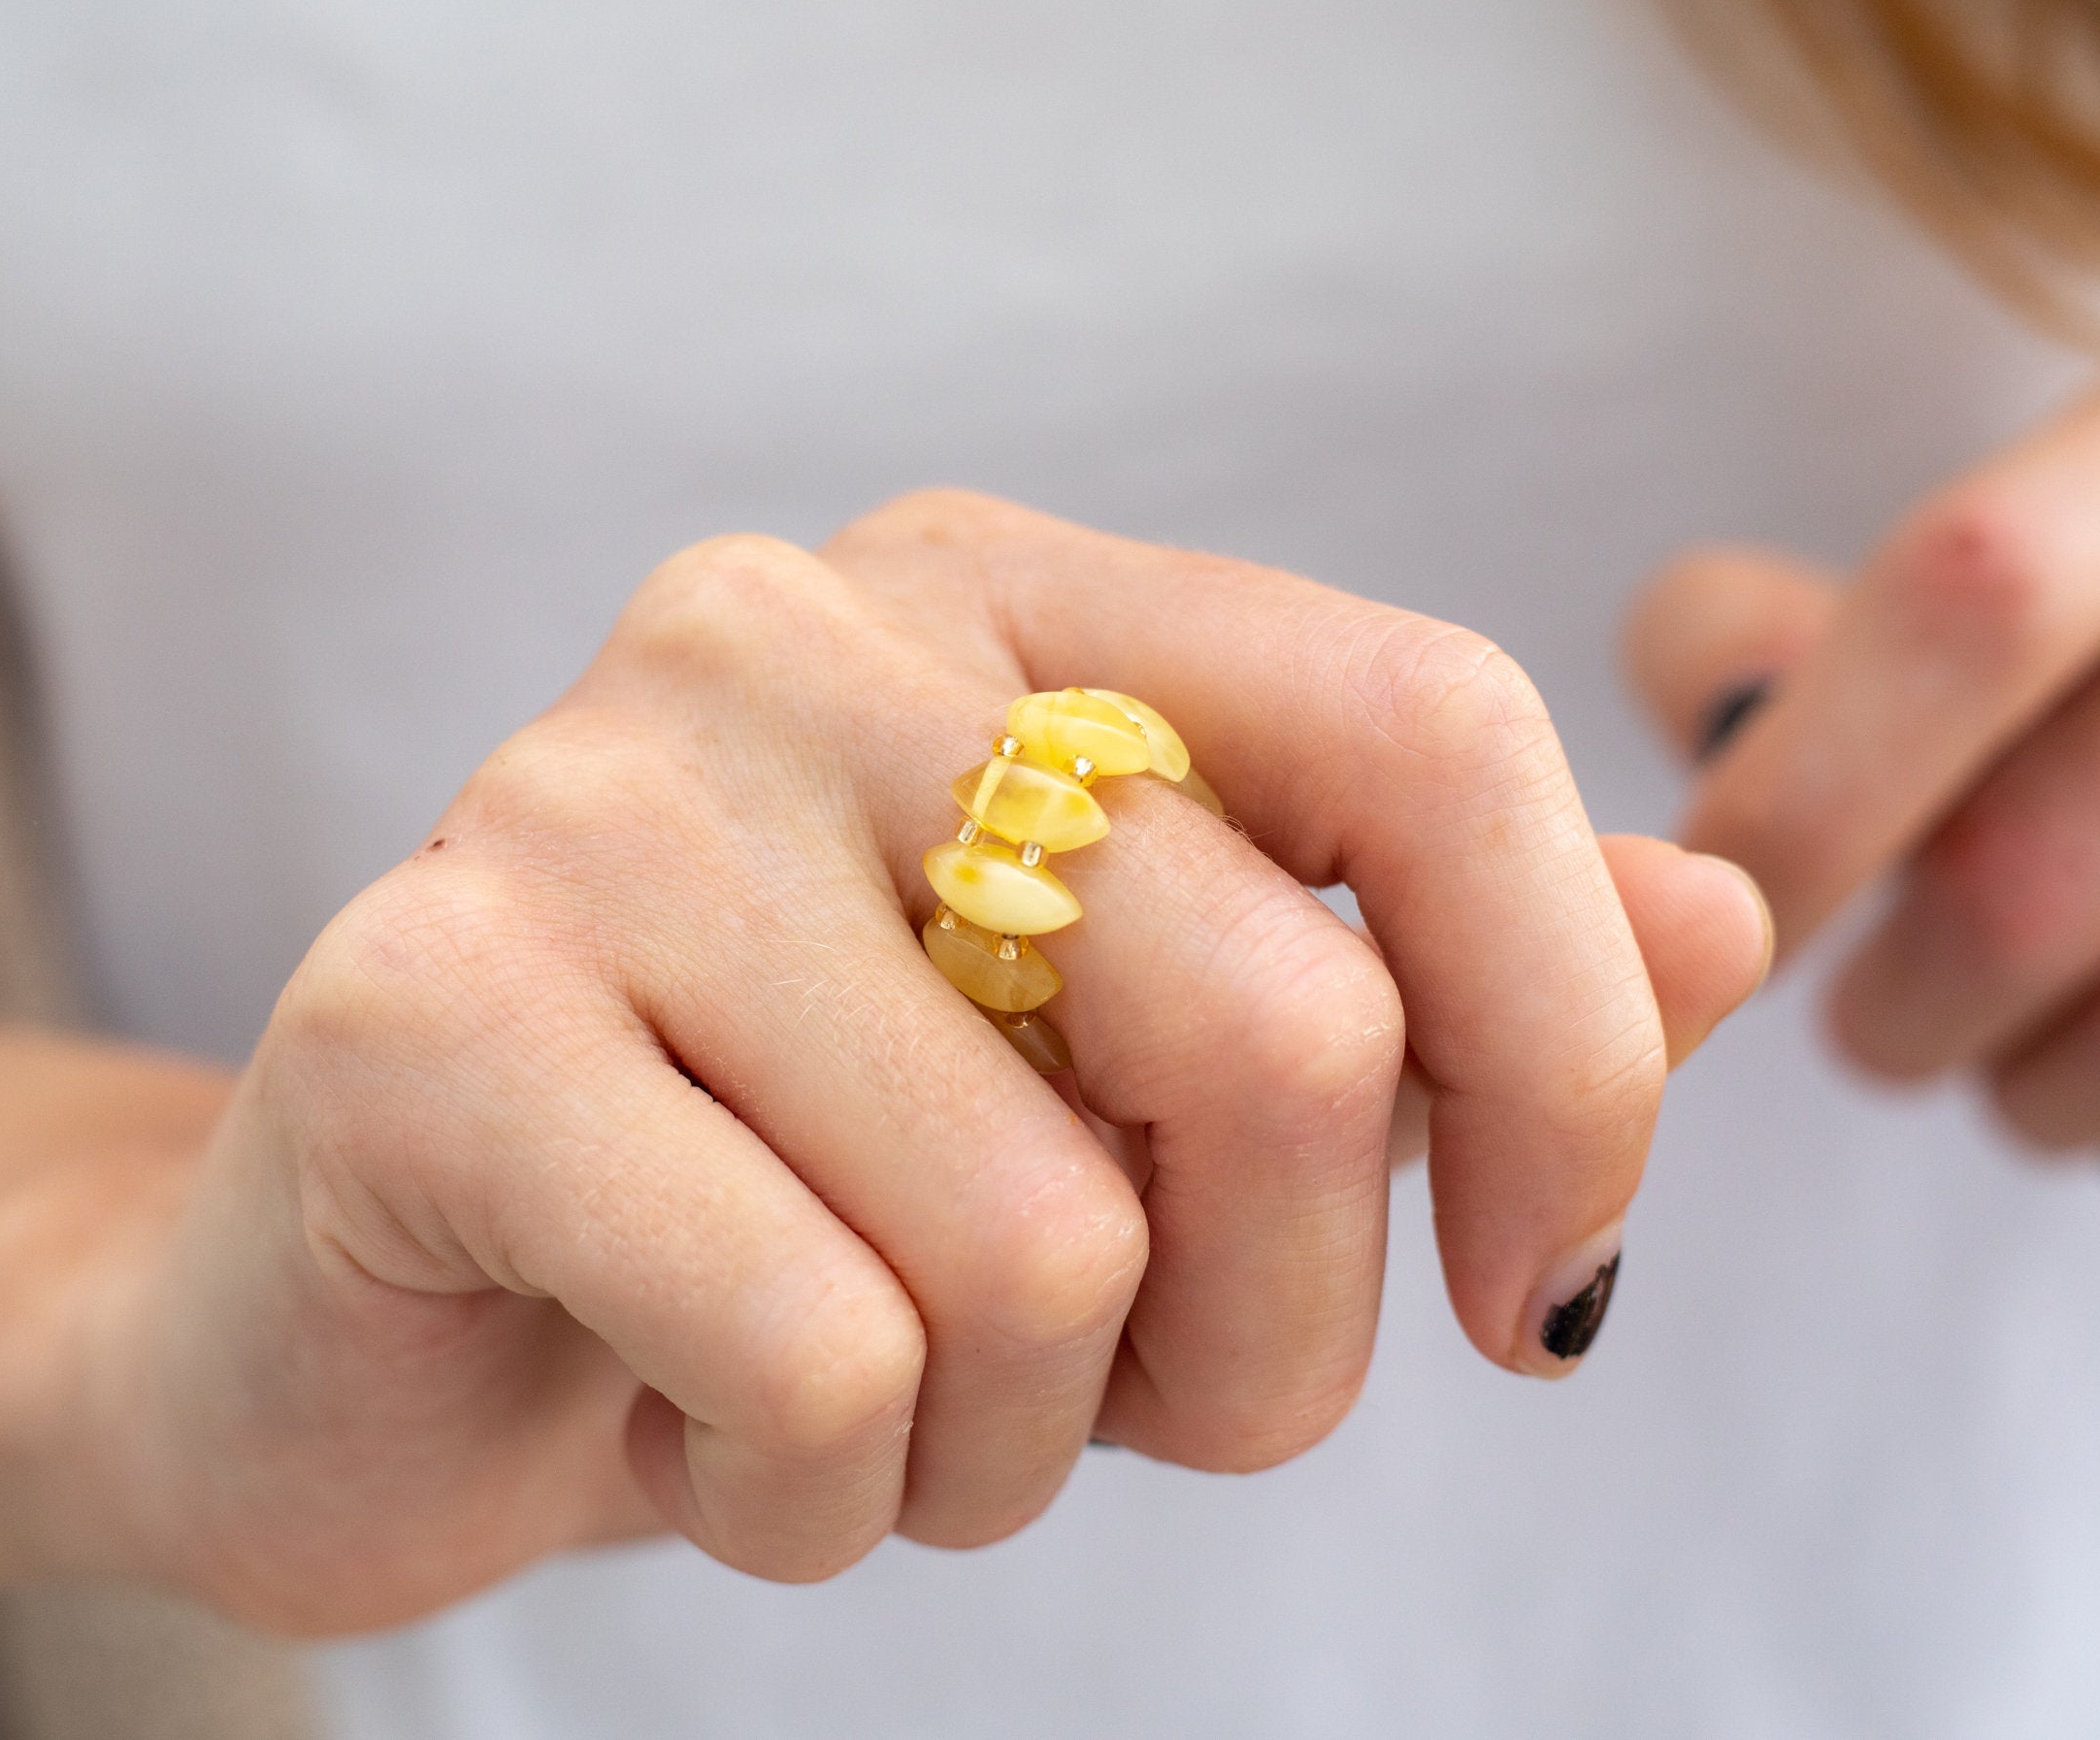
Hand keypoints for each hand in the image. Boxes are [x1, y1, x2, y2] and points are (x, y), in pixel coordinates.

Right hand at [66, 491, 1769, 1631]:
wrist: (376, 1336)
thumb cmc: (804, 1210)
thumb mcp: (1148, 1109)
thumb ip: (1426, 994)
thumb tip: (1722, 922)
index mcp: (1009, 602)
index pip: (1426, 728)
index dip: (1566, 1048)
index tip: (1531, 1294)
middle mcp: (798, 635)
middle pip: (1281, 1025)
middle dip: (1259, 1342)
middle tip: (1100, 1398)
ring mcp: (590, 797)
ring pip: (1042, 1250)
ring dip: (999, 1449)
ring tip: (846, 1396)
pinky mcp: (420, 1012)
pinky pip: (819, 1354)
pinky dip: (818, 1497)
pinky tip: (682, 1424)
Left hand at [1629, 351, 2099, 1216]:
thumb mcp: (1961, 571)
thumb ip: (1769, 646)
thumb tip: (1704, 759)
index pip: (1975, 604)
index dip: (1808, 788)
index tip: (1717, 911)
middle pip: (2039, 867)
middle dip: (1901, 996)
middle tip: (1869, 1013)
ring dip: (2030, 1086)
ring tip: (2007, 1042)